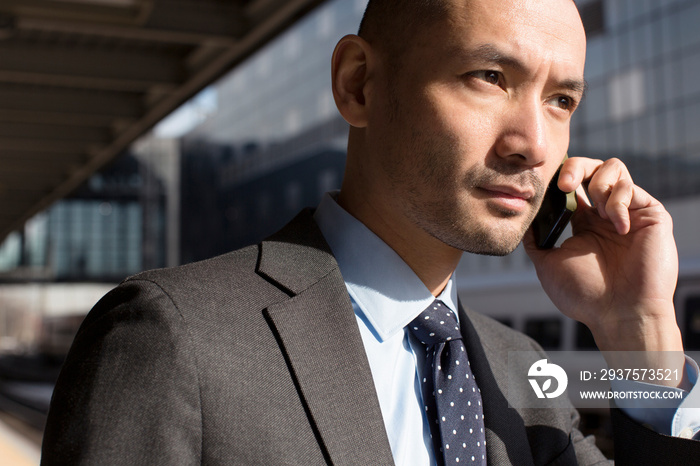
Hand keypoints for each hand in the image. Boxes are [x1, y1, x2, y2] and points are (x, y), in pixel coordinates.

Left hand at [524, 157, 681, 355]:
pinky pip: (631, 188)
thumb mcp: (547, 264)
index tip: (545, 182)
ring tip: (594, 212)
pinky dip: (618, 203)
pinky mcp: (651, 214)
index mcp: (583, 222)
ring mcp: (628, 212)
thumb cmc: (584, 296)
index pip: (572, 184)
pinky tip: (619, 228)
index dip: (558, 176)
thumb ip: (535, 239)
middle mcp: (605, 214)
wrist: (618, 314)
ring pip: (613, 167)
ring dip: (597, 183)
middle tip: (563, 184)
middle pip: (591, 167)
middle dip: (574, 166)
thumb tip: (522, 218)